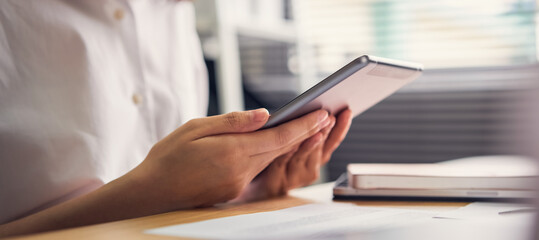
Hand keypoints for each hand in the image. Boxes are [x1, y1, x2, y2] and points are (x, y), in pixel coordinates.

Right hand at [127, 108, 330, 210]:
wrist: (152, 193)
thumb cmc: (168, 157)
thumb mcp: (195, 129)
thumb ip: (233, 122)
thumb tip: (265, 116)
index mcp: (232, 151)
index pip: (278, 137)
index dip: (303, 125)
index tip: (322, 114)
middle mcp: (240, 171)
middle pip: (280, 149)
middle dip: (305, 133)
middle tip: (324, 117)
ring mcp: (238, 184)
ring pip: (271, 159)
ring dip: (290, 144)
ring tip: (308, 128)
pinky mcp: (233, 191)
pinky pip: (257, 169)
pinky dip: (270, 155)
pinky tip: (275, 144)